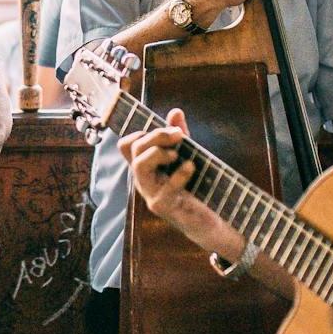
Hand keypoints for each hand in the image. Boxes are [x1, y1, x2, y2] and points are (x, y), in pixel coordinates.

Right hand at [119, 109, 235, 252]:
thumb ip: (179, 136)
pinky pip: (165, 187)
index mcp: (145, 167)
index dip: (140, 132)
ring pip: (140, 165)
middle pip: (133, 149)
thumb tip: (175, 111)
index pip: (126, 145)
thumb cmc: (194, 188)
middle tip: (178, 135)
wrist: (206, 221)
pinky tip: (191, 167)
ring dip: (159, 152)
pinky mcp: (162, 206)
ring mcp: (150, 193)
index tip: (166, 131)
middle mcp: (142, 179)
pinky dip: (180, 173)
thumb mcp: (187, 156)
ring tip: (177, 154)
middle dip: (156, 135)